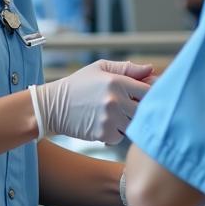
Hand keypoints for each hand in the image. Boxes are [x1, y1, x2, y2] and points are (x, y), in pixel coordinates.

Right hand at [29, 60, 152, 144]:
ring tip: (113, 115)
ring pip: (133, 125)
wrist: (53, 106)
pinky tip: (104, 124)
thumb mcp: (100, 69)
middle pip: (143, 111)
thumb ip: (127, 68)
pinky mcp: (103, 134)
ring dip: (127, 122)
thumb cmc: (78, 85)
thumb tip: (151, 69)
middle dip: (138, 110)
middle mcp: (115, 100)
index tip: (142, 96)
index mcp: (117, 81)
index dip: (149, 95)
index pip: (149, 91)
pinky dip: (115, 133)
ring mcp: (109, 118)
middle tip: (126, 107)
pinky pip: (120, 137)